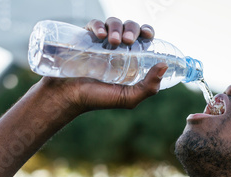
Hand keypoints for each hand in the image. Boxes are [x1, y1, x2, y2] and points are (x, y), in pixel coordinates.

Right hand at [39, 17, 167, 112]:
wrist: (67, 96)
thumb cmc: (96, 99)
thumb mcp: (127, 98)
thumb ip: (148, 88)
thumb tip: (164, 66)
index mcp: (131, 60)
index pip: (143, 39)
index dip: (147, 32)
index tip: (147, 35)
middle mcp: (118, 48)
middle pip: (131, 28)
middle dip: (132, 29)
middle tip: (128, 40)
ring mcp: (101, 42)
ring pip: (114, 23)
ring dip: (117, 27)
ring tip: (112, 41)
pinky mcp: (85, 38)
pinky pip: (95, 24)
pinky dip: (99, 25)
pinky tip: (100, 35)